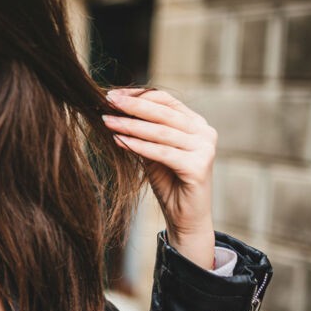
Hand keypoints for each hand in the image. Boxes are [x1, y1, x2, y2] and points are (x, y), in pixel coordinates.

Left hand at [103, 88, 216, 269]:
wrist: (185, 216)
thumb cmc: (168, 181)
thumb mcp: (152, 151)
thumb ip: (141, 131)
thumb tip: (114, 109)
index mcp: (196, 123)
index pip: (166, 101)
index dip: (139, 95)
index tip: (112, 93)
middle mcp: (204, 132)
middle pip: (163, 113)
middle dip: (132, 106)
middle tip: (107, 100)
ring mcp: (205, 149)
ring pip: (161, 132)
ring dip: (130, 125)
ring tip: (106, 120)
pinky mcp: (198, 167)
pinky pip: (162, 152)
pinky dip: (138, 145)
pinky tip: (119, 140)